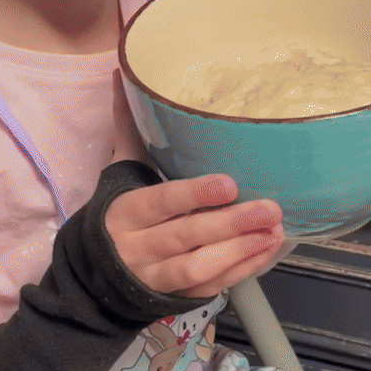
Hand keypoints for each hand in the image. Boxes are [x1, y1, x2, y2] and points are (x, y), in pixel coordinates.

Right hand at [106, 70, 283, 297]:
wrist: (97, 276)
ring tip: (273, 232)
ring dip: (240, 251)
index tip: (229, 184)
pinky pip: (212, 287)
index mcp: (125, 212)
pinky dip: (242, 270)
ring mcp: (157, 277)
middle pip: (185, 237)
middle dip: (230, 225)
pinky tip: (267, 250)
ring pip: (199, 269)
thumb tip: (123, 73)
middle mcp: (138, 248)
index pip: (160, 203)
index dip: (194, 195)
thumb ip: (128, 127)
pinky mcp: (177, 297)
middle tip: (270, 208)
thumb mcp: (119, 171)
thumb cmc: (121, 212)